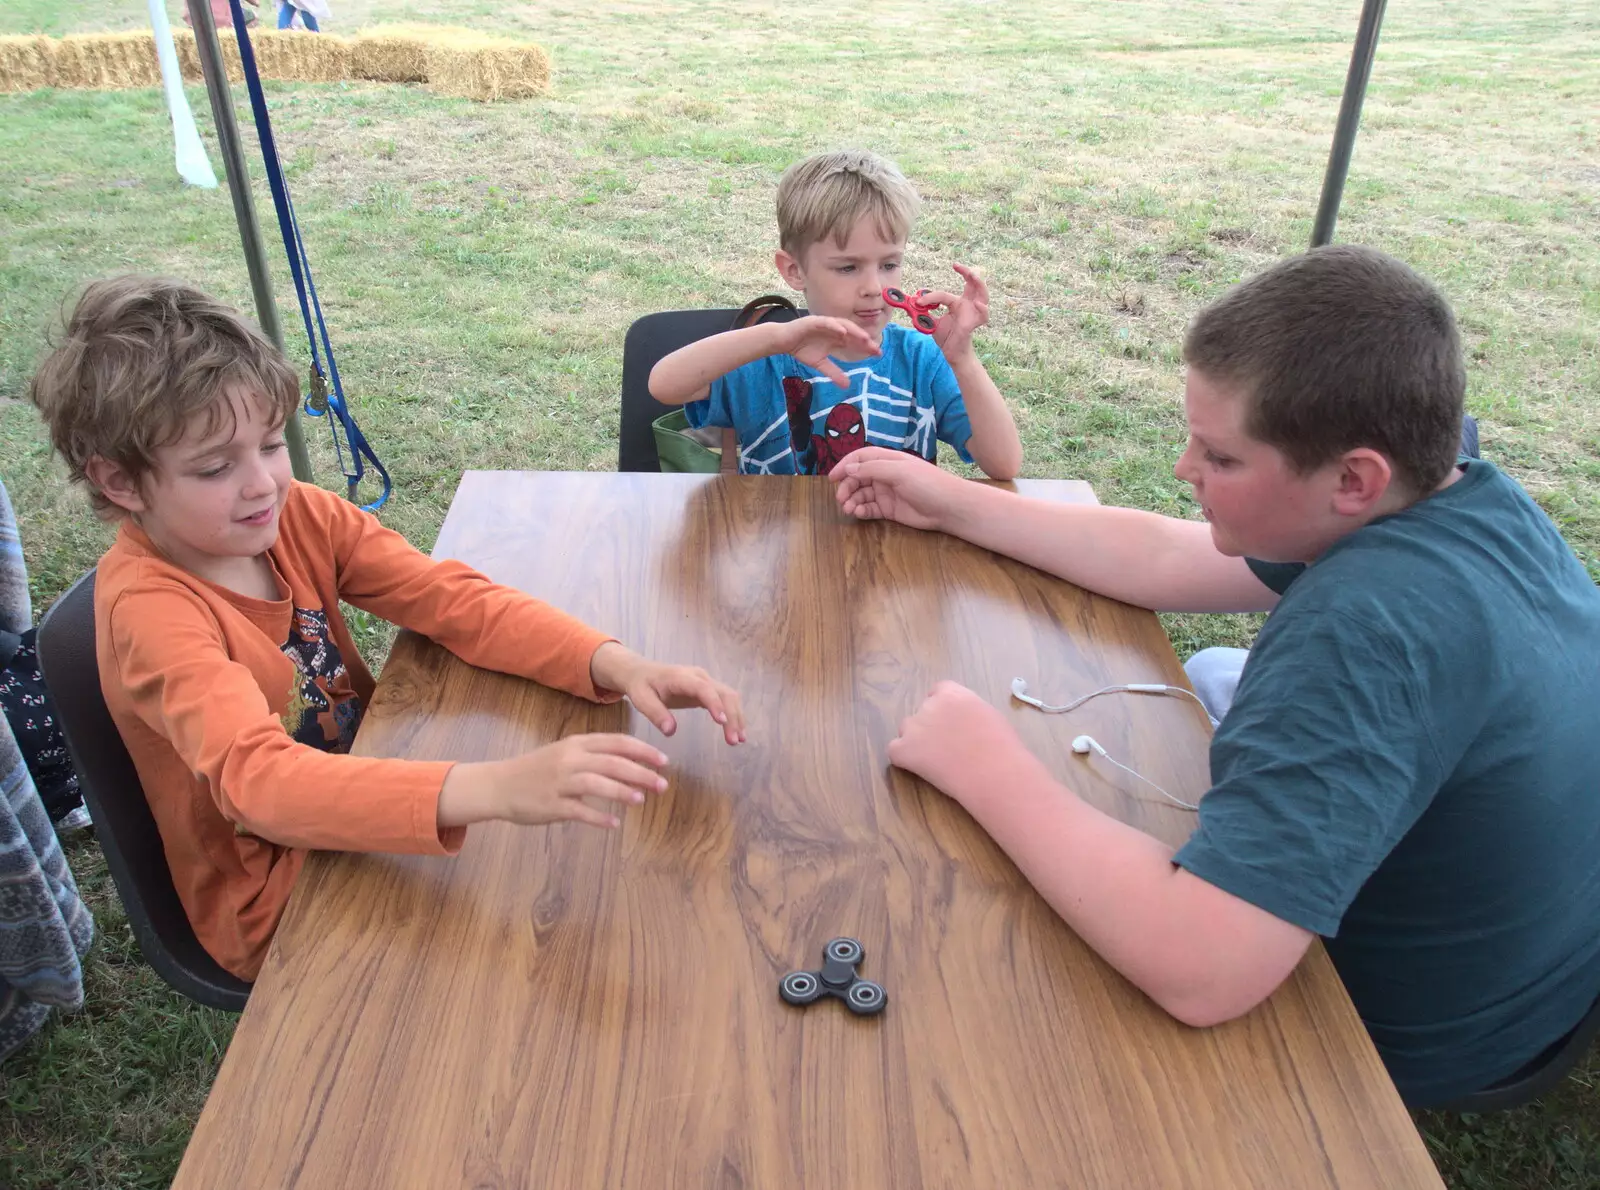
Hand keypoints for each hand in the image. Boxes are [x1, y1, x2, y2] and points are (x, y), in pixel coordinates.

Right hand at [438, 734, 668, 830]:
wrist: (499, 785)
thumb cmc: (537, 769)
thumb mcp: (565, 752)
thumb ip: (595, 754)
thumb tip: (632, 762)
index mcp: (576, 744)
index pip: (616, 742)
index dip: (642, 751)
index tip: (663, 761)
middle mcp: (569, 759)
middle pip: (611, 763)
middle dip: (640, 773)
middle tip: (662, 784)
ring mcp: (559, 782)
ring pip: (596, 784)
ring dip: (621, 792)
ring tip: (641, 800)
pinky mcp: (550, 805)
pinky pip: (578, 811)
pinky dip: (598, 818)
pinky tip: (614, 824)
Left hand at [590, 642, 745, 744]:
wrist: (641, 672)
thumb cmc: (640, 685)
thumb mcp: (641, 699)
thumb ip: (655, 714)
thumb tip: (671, 731)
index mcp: (681, 677)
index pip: (703, 689)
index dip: (715, 703)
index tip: (722, 722)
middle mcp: (699, 676)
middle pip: (724, 693)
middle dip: (732, 716)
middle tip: (734, 741)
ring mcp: (706, 681)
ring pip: (729, 696)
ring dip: (737, 716)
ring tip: (739, 740)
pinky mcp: (707, 689)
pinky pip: (725, 700)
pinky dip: (733, 715)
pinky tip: (736, 732)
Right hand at [779, 316, 879, 388]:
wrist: (783, 341)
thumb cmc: (801, 349)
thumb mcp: (820, 364)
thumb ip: (833, 372)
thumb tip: (847, 386)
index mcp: (836, 338)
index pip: (854, 342)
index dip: (866, 347)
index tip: (878, 354)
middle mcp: (834, 329)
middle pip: (852, 334)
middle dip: (864, 340)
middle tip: (875, 348)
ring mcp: (825, 324)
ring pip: (843, 325)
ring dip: (854, 331)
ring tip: (864, 338)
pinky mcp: (813, 321)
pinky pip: (826, 322)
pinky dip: (835, 326)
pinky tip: (843, 332)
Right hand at [829, 447, 961, 530]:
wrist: (949, 507)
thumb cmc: (927, 483)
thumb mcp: (899, 471)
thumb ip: (873, 469)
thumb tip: (849, 468)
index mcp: (888, 460)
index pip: (860, 458)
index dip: (845, 466)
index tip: (832, 478)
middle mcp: (885, 475)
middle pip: (857, 478)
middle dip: (847, 487)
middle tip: (841, 499)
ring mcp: (886, 492)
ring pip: (861, 494)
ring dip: (852, 500)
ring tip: (849, 509)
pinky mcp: (889, 509)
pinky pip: (870, 509)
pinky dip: (861, 511)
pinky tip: (858, 513)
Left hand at [888, 681, 1025, 808]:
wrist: (994, 772)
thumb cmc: (1002, 747)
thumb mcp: (988, 715)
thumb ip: (968, 711)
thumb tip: (960, 721)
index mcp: (952, 694)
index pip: (937, 692)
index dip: (943, 708)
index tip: (951, 723)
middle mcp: (929, 705)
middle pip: (923, 712)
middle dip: (932, 726)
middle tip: (949, 747)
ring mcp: (914, 727)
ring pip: (908, 731)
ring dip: (918, 742)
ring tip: (939, 761)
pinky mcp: (903, 750)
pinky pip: (895, 751)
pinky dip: (904, 759)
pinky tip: (922, 769)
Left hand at [919, 264, 988, 358]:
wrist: (951, 352)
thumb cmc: (946, 337)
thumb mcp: (932, 323)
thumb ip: (924, 312)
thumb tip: (912, 303)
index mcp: (958, 303)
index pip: (944, 295)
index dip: (930, 298)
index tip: (918, 302)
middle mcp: (967, 305)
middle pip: (973, 284)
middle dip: (968, 272)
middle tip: (957, 266)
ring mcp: (972, 313)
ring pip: (983, 294)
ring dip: (979, 284)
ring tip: (972, 276)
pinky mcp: (973, 323)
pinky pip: (982, 315)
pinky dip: (982, 309)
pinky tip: (978, 304)